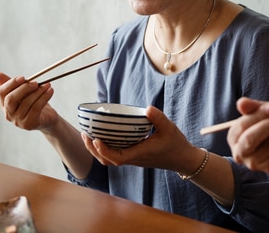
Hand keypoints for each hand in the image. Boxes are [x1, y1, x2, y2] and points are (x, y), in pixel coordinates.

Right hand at [0, 71, 57, 130]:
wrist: (48, 118)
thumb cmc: (34, 102)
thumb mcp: (24, 92)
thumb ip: (12, 83)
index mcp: (4, 105)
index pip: (1, 93)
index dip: (11, 84)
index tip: (23, 77)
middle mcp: (9, 114)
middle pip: (11, 99)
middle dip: (23, 88)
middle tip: (35, 82)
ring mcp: (18, 121)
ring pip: (26, 102)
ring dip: (38, 91)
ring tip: (47, 84)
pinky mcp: (30, 124)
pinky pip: (36, 108)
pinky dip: (44, 97)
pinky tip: (50, 90)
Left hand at [81, 105, 198, 172]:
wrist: (183, 158)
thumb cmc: (176, 144)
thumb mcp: (169, 128)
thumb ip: (158, 118)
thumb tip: (147, 108)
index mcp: (139, 154)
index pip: (116, 158)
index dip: (103, 151)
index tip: (96, 139)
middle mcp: (133, 158)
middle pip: (107, 160)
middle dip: (93, 149)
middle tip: (85, 133)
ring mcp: (133, 158)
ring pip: (109, 159)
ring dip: (97, 150)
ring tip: (89, 135)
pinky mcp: (134, 156)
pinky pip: (115, 155)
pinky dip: (105, 148)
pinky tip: (104, 136)